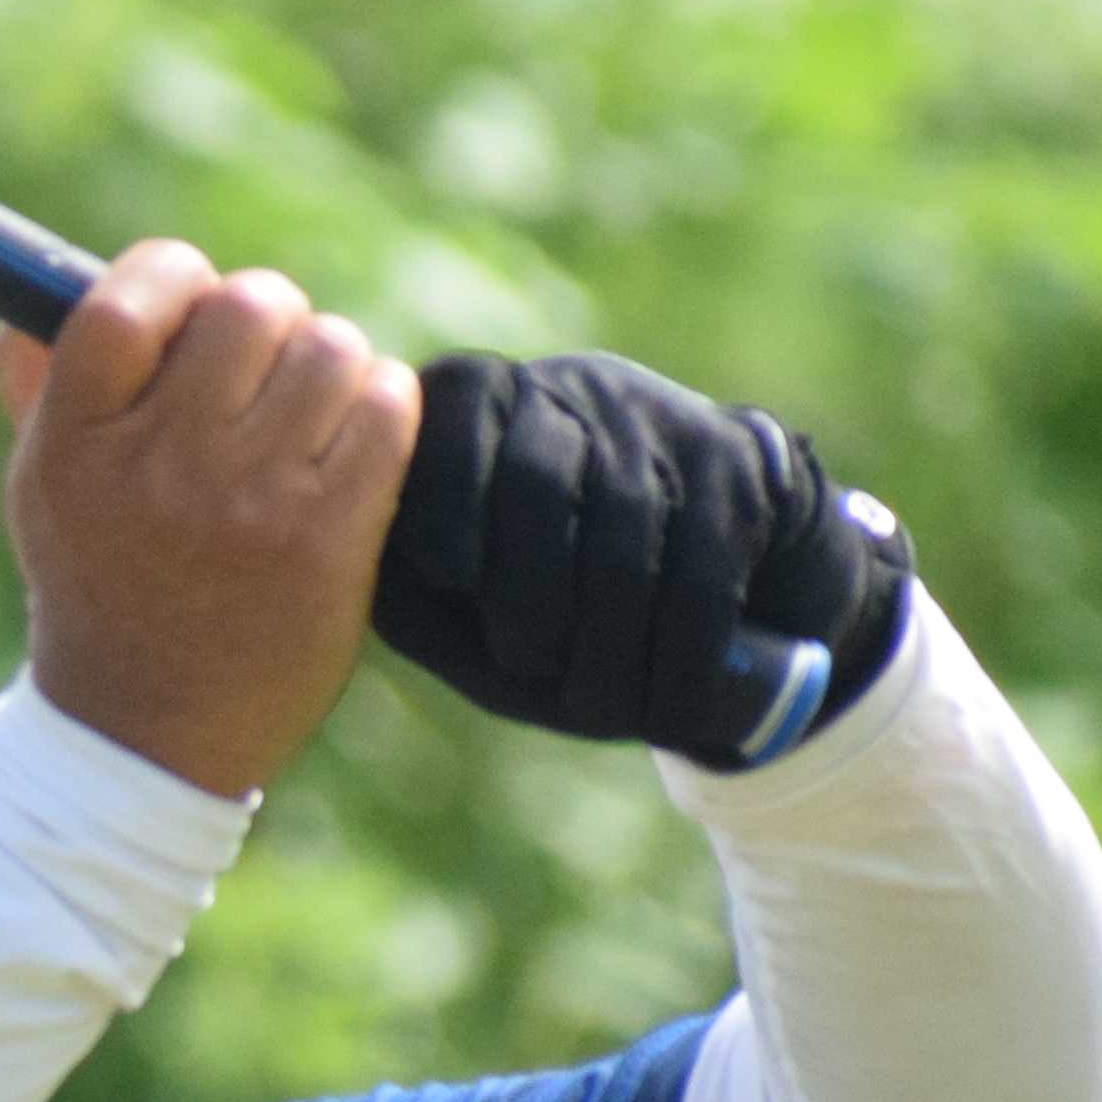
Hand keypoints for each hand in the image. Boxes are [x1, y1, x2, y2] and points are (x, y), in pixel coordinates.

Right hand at [0, 247, 418, 801]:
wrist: (150, 733)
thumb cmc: (101, 591)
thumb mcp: (44, 496)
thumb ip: (38, 396)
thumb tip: (21, 312)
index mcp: (76, 444)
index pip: (127, 299)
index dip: (172, 275)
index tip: (188, 303)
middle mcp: (160, 465)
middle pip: (247, 305)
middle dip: (265, 316)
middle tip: (259, 363)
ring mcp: (250, 502)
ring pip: (329, 347)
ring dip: (327, 363)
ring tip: (305, 411)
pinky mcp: (328, 539)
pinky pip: (386, 408)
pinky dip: (379, 405)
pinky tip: (350, 440)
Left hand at [373, 350, 916, 768]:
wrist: (710, 600)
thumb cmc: (555, 619)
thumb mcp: (466, 615)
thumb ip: (410, 598)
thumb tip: (364, 585)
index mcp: (477, 410)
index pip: (447, 425)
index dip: (445, 501)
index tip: (452, 577)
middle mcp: (563, 390)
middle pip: (536, 476)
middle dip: (533, 588)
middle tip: (532, 669)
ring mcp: (656, 416)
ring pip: (627, 520)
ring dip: (614, 633)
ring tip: (604, 711)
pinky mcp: (737, 457)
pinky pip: (705, 553)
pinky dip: (684, 643)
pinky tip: (669, 702)